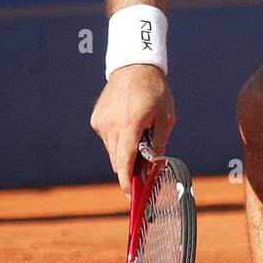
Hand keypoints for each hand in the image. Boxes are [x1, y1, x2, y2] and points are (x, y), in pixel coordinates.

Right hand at [90, 64, 174, 193]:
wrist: (134, 66)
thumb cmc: (155, 91)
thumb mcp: (166, 118)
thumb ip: (159, 144)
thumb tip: (154, 168)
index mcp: (130, 125)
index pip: (124, 161)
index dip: (127, 182)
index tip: (131, 195)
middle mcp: (111, 125)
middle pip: (117, 161)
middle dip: (129, 168)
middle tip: (144, 167)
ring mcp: (101, 122)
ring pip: (111, 151)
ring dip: (123, 152)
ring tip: (139, 135)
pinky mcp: (96, 119)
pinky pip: (107, 139)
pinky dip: (117, 140)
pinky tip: (128, 124)